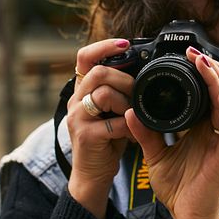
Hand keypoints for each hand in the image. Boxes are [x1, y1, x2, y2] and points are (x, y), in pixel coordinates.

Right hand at [66, 38, 133, 218]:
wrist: (93, 176)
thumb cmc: (107, 140)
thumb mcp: (112, 110)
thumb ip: (120, 90)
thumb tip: (143, 68)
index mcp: (82, 91)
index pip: (84, 56)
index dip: (104, 46)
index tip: (126, 43)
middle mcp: (75, 101)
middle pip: (98, 72)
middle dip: (124, 79)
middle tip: (137, 92)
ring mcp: (77, 118)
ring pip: (104, 93)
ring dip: (127, 102)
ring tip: (134, 114)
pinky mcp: (85, 136)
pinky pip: (113, 121)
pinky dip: (129, 126)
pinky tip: (133, 134)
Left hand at [125, 48, 218, 218]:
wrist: (188, 218)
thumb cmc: (177, 189)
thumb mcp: (155, 155)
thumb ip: (145, 133)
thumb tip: (129, 111)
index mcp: (202, 125)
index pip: (207, 90)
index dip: (201, 70)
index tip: (185, 54)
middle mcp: (216, 127)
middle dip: (209, 66)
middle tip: (192, 51)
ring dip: (217, 77)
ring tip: (202, 60)